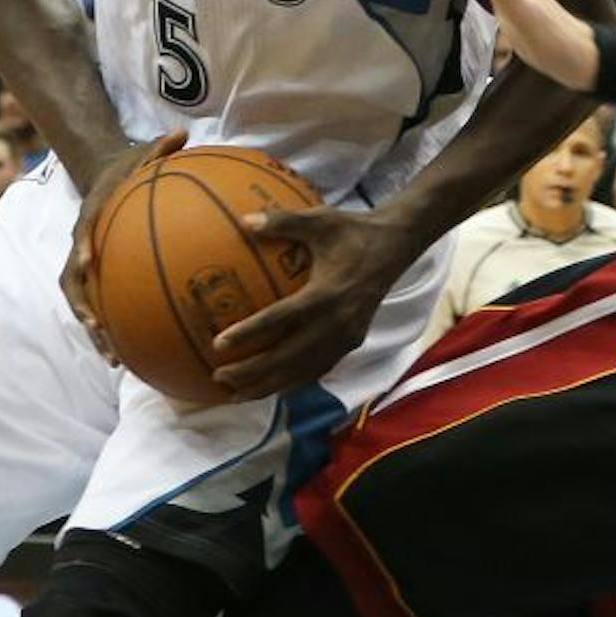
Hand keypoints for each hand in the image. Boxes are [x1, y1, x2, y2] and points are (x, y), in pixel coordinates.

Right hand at [59, 130, 187, 360]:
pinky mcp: (95, 277)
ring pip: (81, 303)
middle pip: (72, 283)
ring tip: (115, 359)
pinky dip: (113, 329)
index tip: (86, 262)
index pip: (80, 232)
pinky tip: (137, 353)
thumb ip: (161, 147)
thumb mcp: (143, 153)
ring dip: (95, 332)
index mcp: (89, 216)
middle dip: (83, 309)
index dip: (80, 247)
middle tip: (99, 331)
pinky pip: (101, 305)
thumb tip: (184, 133)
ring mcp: (84, 264)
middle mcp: (80, 245)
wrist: (104, 176)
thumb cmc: (128, 168)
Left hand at [208, 201, 421, 397]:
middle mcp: (337, 322)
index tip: (218, 345)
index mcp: (326, 294)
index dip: (249, 333)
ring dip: (269, 386)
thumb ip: (283, 221)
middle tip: (218, 376)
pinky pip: (319, 369)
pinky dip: (293, 381)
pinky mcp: (353, 342)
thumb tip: (242, 221)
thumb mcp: (320, 220)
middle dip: (252, 373)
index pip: (281, 320)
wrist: (396, 246)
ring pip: (303, 372)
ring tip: (236, 395)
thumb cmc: (353, 231)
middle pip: (288, 358)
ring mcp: (347, 336)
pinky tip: (271, 387)